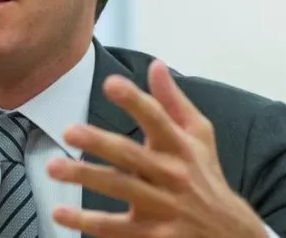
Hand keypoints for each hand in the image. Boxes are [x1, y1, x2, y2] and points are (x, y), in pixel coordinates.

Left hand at [46, 60, 267, 237]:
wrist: (233, 235)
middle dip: (99, 142)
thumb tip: (156, 65)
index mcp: (180, 147)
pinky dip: (86, 222)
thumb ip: (173, 101)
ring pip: (119, 188)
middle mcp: (171, 175)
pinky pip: (114, 228)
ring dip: (84, 176)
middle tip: (68, 130)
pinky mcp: (151, 235)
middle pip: (131, 155)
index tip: (110, 83)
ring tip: (53, 166)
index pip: (157, 118)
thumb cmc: (206, 177)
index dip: (134, 100)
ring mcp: (162, 207)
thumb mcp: (199, 136)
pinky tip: (60, 213)